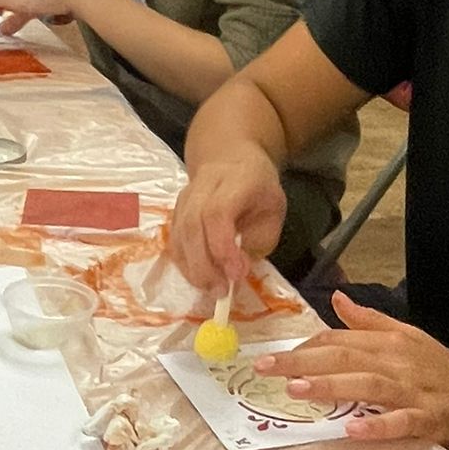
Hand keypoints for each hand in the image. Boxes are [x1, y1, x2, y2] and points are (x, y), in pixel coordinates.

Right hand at [169, 149, 285, 289]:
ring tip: (213, 289)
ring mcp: (184, 198)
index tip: (236, 274)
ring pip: (179, 236)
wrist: (230, 158)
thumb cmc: (258, 190)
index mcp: (235, 180)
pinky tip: (202, 278)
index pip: (217, 213)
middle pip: (192, 226)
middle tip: (222, 291)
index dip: (222, 247)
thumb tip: (236, 270)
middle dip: (205, 265)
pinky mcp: (175, 213)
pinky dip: (186, 265)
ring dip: (193, 269)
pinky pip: (175, 242)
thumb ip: (258, 240)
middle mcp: (203, 186)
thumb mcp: (274, 212)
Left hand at [251, 291, 448, 449]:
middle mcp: (399, 362)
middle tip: (263, 368)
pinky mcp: (431, 421)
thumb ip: (371, 322)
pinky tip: (351, 431)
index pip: (341, 339)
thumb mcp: (410, 338)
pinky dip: (377, 427)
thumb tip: (338, 300)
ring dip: (332, 386)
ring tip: (297, 390)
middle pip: (346, 356)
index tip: (272, 356)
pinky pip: (401, 423)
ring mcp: (415, 392)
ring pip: (368, 385)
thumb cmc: (448, 372)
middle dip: (302, 361)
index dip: (305, 347)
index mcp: (392, 342)